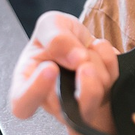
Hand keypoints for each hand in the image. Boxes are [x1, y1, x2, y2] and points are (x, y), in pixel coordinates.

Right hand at [9, 11, 118, 134]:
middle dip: (81, 82)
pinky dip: (108, 58)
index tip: (50, 68)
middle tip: (83, 60)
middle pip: (66, 110)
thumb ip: (55, 37)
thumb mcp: (49, 24)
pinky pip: (112, 82)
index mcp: (27, 84)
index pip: (22, 104)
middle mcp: (53, 101)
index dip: (35, 92)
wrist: (81, 36)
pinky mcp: (103, 98)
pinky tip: (97, 52)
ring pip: (93, 96)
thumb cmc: (58, 36)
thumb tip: (75, 57)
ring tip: (86, 50)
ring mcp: (79, 104)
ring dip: (95, 64)